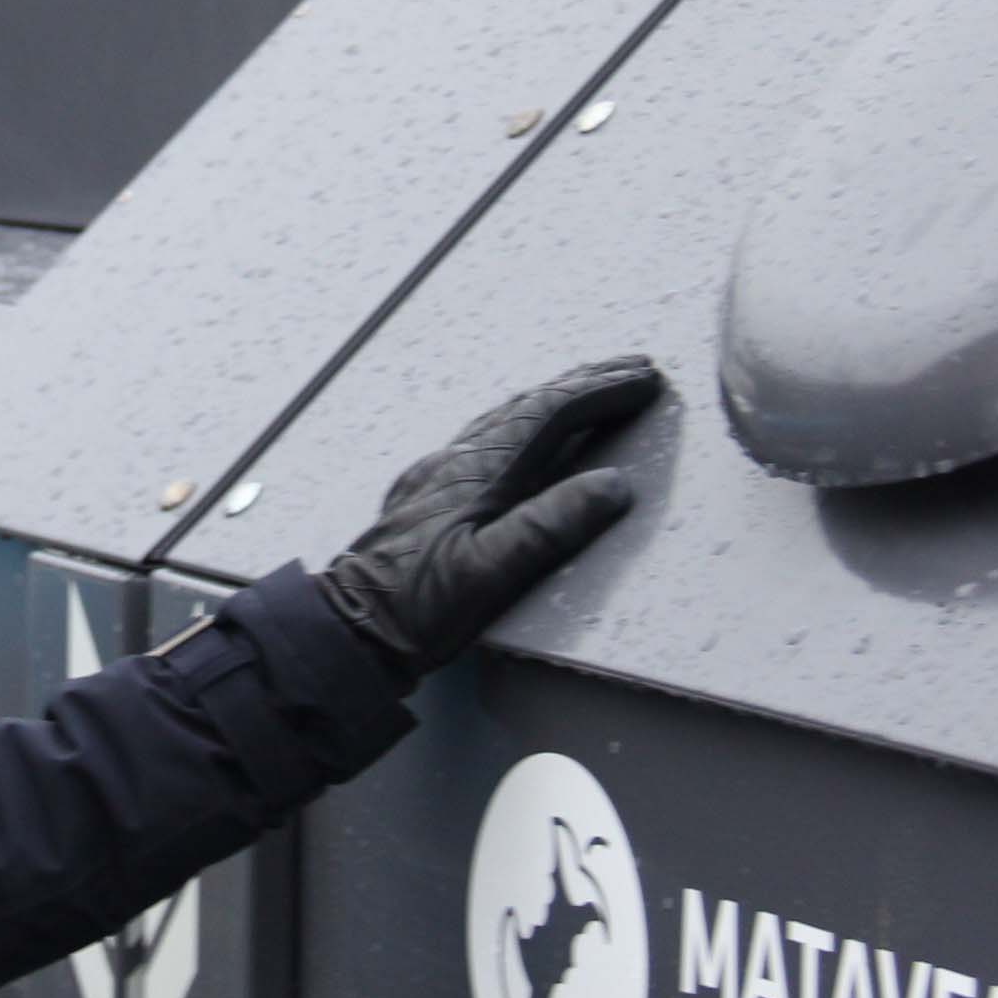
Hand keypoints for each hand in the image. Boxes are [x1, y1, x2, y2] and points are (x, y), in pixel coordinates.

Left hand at [316, 357, 665, 679]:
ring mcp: (439, 476)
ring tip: (591, 387)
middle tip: (634, 367)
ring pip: (505, 418)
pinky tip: (522, 436)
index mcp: (477, 473)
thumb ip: (550, 526)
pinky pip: (486, 440)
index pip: (549, 414)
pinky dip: (520, 424)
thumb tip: (614, 483)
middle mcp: (456, 462)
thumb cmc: (418, 608)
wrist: (351, 629)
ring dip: (554, 398)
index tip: (646, 379)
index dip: (600, 393)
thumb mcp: (491, 574)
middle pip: (528, 405)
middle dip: (585, 382)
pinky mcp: (428, 496)